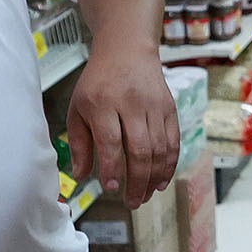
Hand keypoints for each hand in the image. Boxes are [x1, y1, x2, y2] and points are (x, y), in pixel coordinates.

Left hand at [68, 43, 179, 203]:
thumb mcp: (78, 108)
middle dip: (136, 181)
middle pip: (139, 149)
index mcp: (102, 102)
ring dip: (153, 178)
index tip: (111, 188)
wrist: (127, 49)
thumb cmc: (97, 83)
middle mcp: (131, 103)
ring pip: (159, 149)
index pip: (110, 141)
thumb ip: (79, 143)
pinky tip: (161, 182)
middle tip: (131, 202)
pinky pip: (173, 141)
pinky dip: (169, 165)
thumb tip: (81, 176)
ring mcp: (154, 105)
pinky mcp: (169, 108)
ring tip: (144, 196)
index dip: (112, 167)